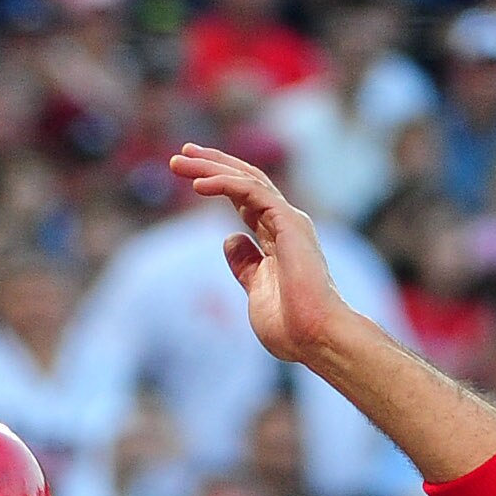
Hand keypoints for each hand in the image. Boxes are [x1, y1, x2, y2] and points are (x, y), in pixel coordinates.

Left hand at [170, 143, 350, 366]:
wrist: (315, 339)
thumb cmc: (291, 326)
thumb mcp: (256, 288)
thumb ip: (245, 264)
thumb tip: (229, 240)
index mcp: (278, 237)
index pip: (245, 198)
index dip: (219, 181)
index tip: (190, 174)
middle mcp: (285, 223)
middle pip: (244, 181)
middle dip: (212, 164)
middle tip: (180, 156)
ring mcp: (288, 221)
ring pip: (246, 179)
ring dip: (211, 167)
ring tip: (179, 162)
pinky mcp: (288, 223)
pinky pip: (251, 192)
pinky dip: (225, 183)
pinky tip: (198, 185)